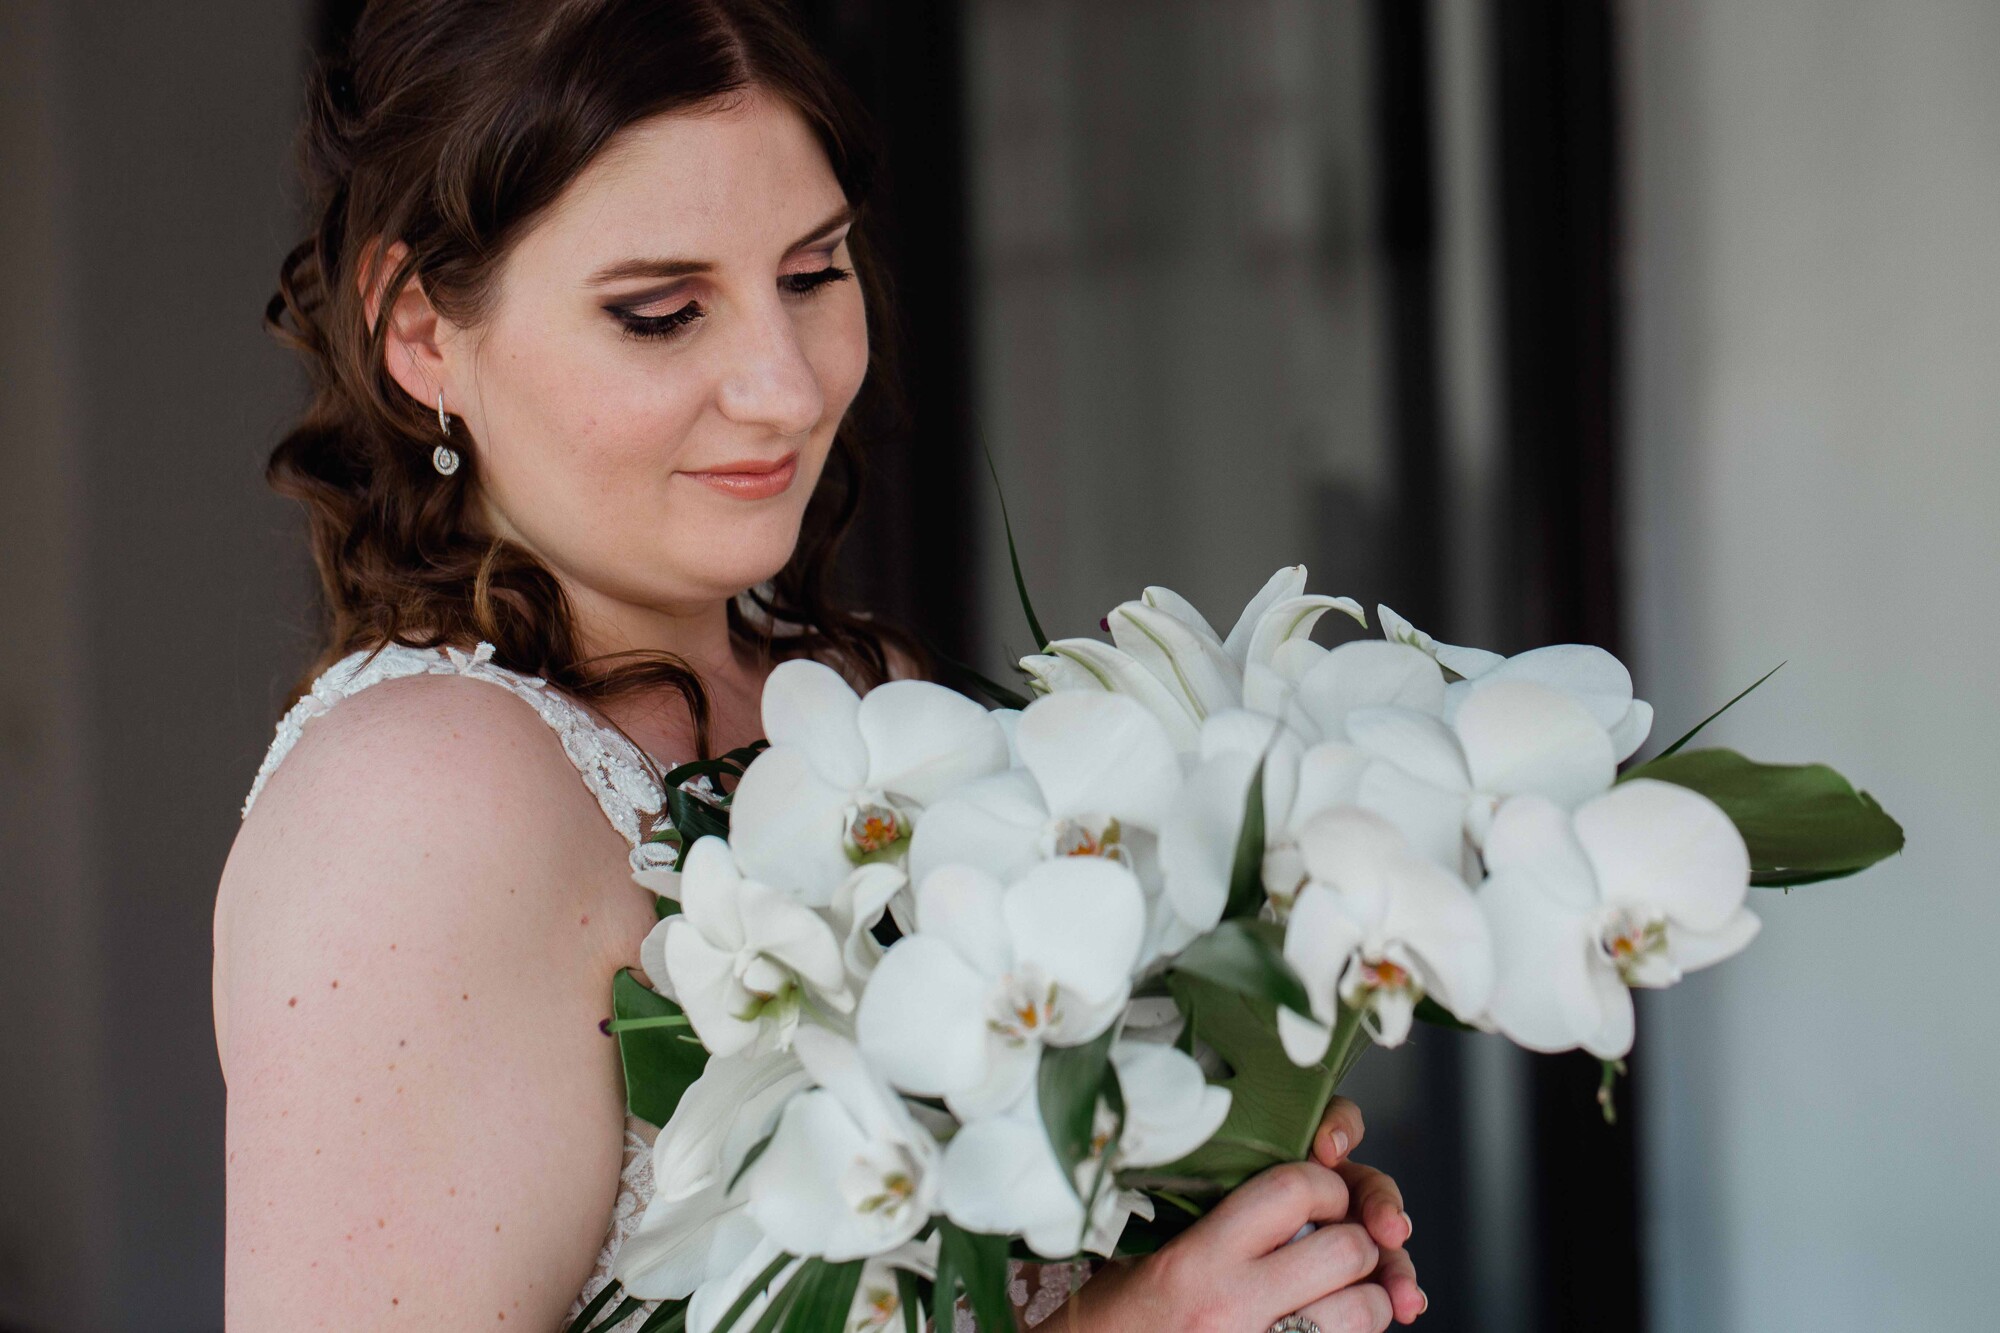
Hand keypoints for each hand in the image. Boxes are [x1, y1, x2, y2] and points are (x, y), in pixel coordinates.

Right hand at [1050, 1097, 1423, 1332]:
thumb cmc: (1118, 1317)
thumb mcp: (1148, 1251)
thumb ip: (1215, 1219)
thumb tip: (1291, 1191)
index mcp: (1197, 1257)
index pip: (1293, 1189)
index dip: (1327, 1182)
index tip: (1323, 1191)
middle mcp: (1233, 1304)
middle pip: (1347, 1247)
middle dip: (1361, 1239)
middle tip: (1343, 1243)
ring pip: (1365, 1307)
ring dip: (1371, 1295)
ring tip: (1350, 1291)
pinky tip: (1332, 1327)